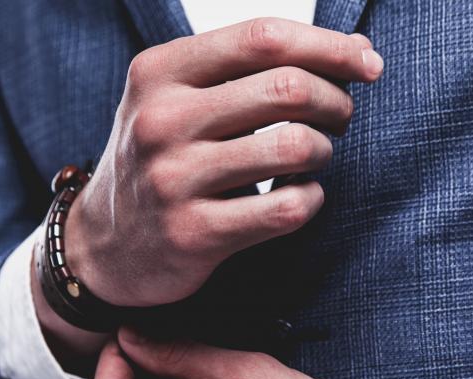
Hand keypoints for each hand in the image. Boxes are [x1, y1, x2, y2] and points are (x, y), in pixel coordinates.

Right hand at [64, 19, 383, 306]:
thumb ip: (254, 69)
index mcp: (159, 71)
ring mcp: (174, 179)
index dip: (329, 47)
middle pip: (287, 88)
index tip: (368, 64)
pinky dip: (312, 199)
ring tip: (316, 157)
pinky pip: (286, 208)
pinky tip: (303, 197)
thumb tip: (357, 48)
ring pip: (294, 147)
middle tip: (342, 118)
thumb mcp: (182, 98)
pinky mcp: (194, 234)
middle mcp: (161, 120)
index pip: (263, 38)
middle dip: (336, 101)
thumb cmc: (163, 158)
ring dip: (325, 150)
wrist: (104, 245)